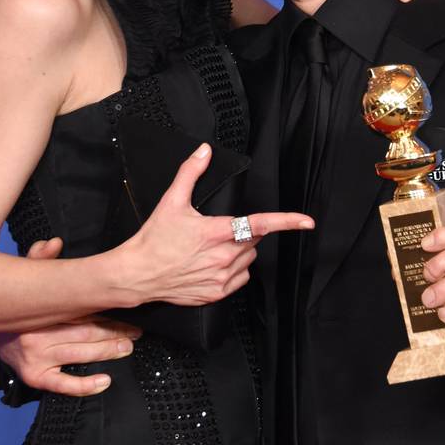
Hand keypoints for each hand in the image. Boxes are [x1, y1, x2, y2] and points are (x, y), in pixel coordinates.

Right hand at [0, 237, 142, 395]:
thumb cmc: (15, 302)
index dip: (105, 308)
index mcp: (39, 309)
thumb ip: (39, 258)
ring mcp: (35, 357)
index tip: (125, 306)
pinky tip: (105, 381)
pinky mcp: (34, 376)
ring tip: (127, 346)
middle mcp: (37, 334)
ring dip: (108, 351)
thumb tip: (54, 243)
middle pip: (85, 332)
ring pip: (81, 354)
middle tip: (136, 330)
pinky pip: (63, 385)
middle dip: (115, 330)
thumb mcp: (24, 275)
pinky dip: (85, 385)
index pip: (80, 308)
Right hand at [113, 144, 313, 307]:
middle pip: (253, 241)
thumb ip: (190, 173)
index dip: (287, 221)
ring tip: (212, 249)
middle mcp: (223, 256)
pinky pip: (241, 278)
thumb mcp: (171, 202)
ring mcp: (221, 276)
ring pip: (248, 260)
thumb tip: (203, 152)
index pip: (260, 224)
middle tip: (219, 231)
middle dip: (244, 233)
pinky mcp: (217, 293)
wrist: (139, 274)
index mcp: (217, 232)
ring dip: (240, 252)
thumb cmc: (154, 240)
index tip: (306, 221)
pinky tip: (213, 265)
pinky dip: (234, 270)